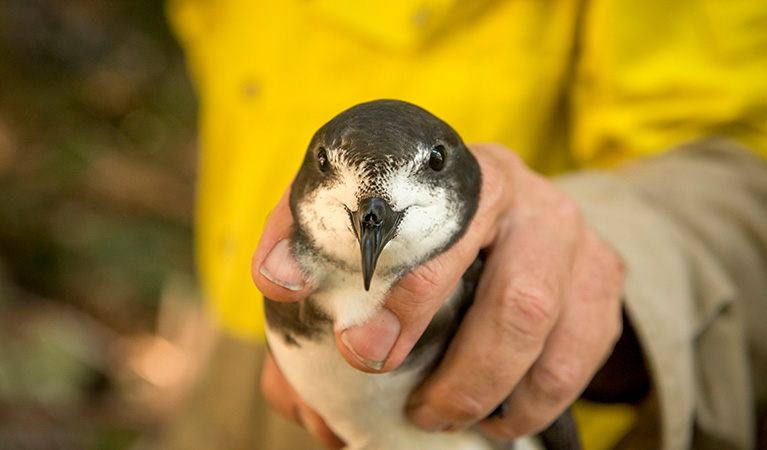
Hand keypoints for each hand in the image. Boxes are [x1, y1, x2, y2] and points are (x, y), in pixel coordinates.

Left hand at [253, 143, 623, 441]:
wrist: (499, 207)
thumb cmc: (417, 219)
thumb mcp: (359, 219)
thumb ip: (311, 251)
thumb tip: (285, 304)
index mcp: (465, 176)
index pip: (446, 231)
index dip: (408, 299)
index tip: (364, 352)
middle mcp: (530, 199)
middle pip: (519, 299)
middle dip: (466, 371)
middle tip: (420, 411)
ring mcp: (576, 239)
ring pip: (554, 333)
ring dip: (501, 394)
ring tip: (453, 417)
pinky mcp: (603, 277)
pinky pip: (586, 353)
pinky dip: (542, 399)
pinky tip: (503, 415)